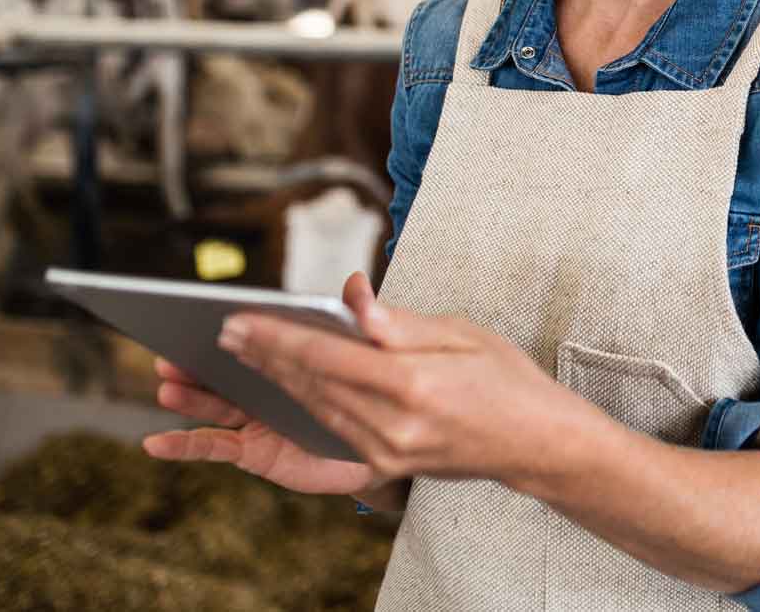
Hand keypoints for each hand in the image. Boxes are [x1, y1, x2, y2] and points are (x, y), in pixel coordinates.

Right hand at [142, 274, 388, 495]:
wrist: (387, 448)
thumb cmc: (379, 394)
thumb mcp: (384, 352)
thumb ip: (371, 318)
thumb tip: (358, 282)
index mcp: (292, 354)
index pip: (260, 337)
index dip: (239, 328)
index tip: (210, 315)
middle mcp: (266, 383)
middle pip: (226, 368)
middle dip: (196, 358)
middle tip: (170, 346)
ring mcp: (255, 417)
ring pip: (214, 404)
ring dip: (188, 396)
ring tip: (168, 385)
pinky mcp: (253, 450)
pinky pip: (213, 446)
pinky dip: (182, 445)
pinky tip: (155, 443)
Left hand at [185, 269, 577, 487]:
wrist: (535, 442)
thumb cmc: (506, 380)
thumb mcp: (462, 334)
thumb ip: (399, 321)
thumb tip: (352, 295)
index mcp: (413, 385)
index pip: (327, 357)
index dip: (277, 338)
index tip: (240, 320)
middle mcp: (393, 425)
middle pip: (311, 385)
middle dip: (263, 357)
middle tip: (224, 333)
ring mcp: (387, 451)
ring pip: (314, 410)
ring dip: (272, 382)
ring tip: (239, 356)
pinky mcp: (385, 465)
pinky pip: (331, 430)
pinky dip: (301, 404)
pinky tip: (280, 387)